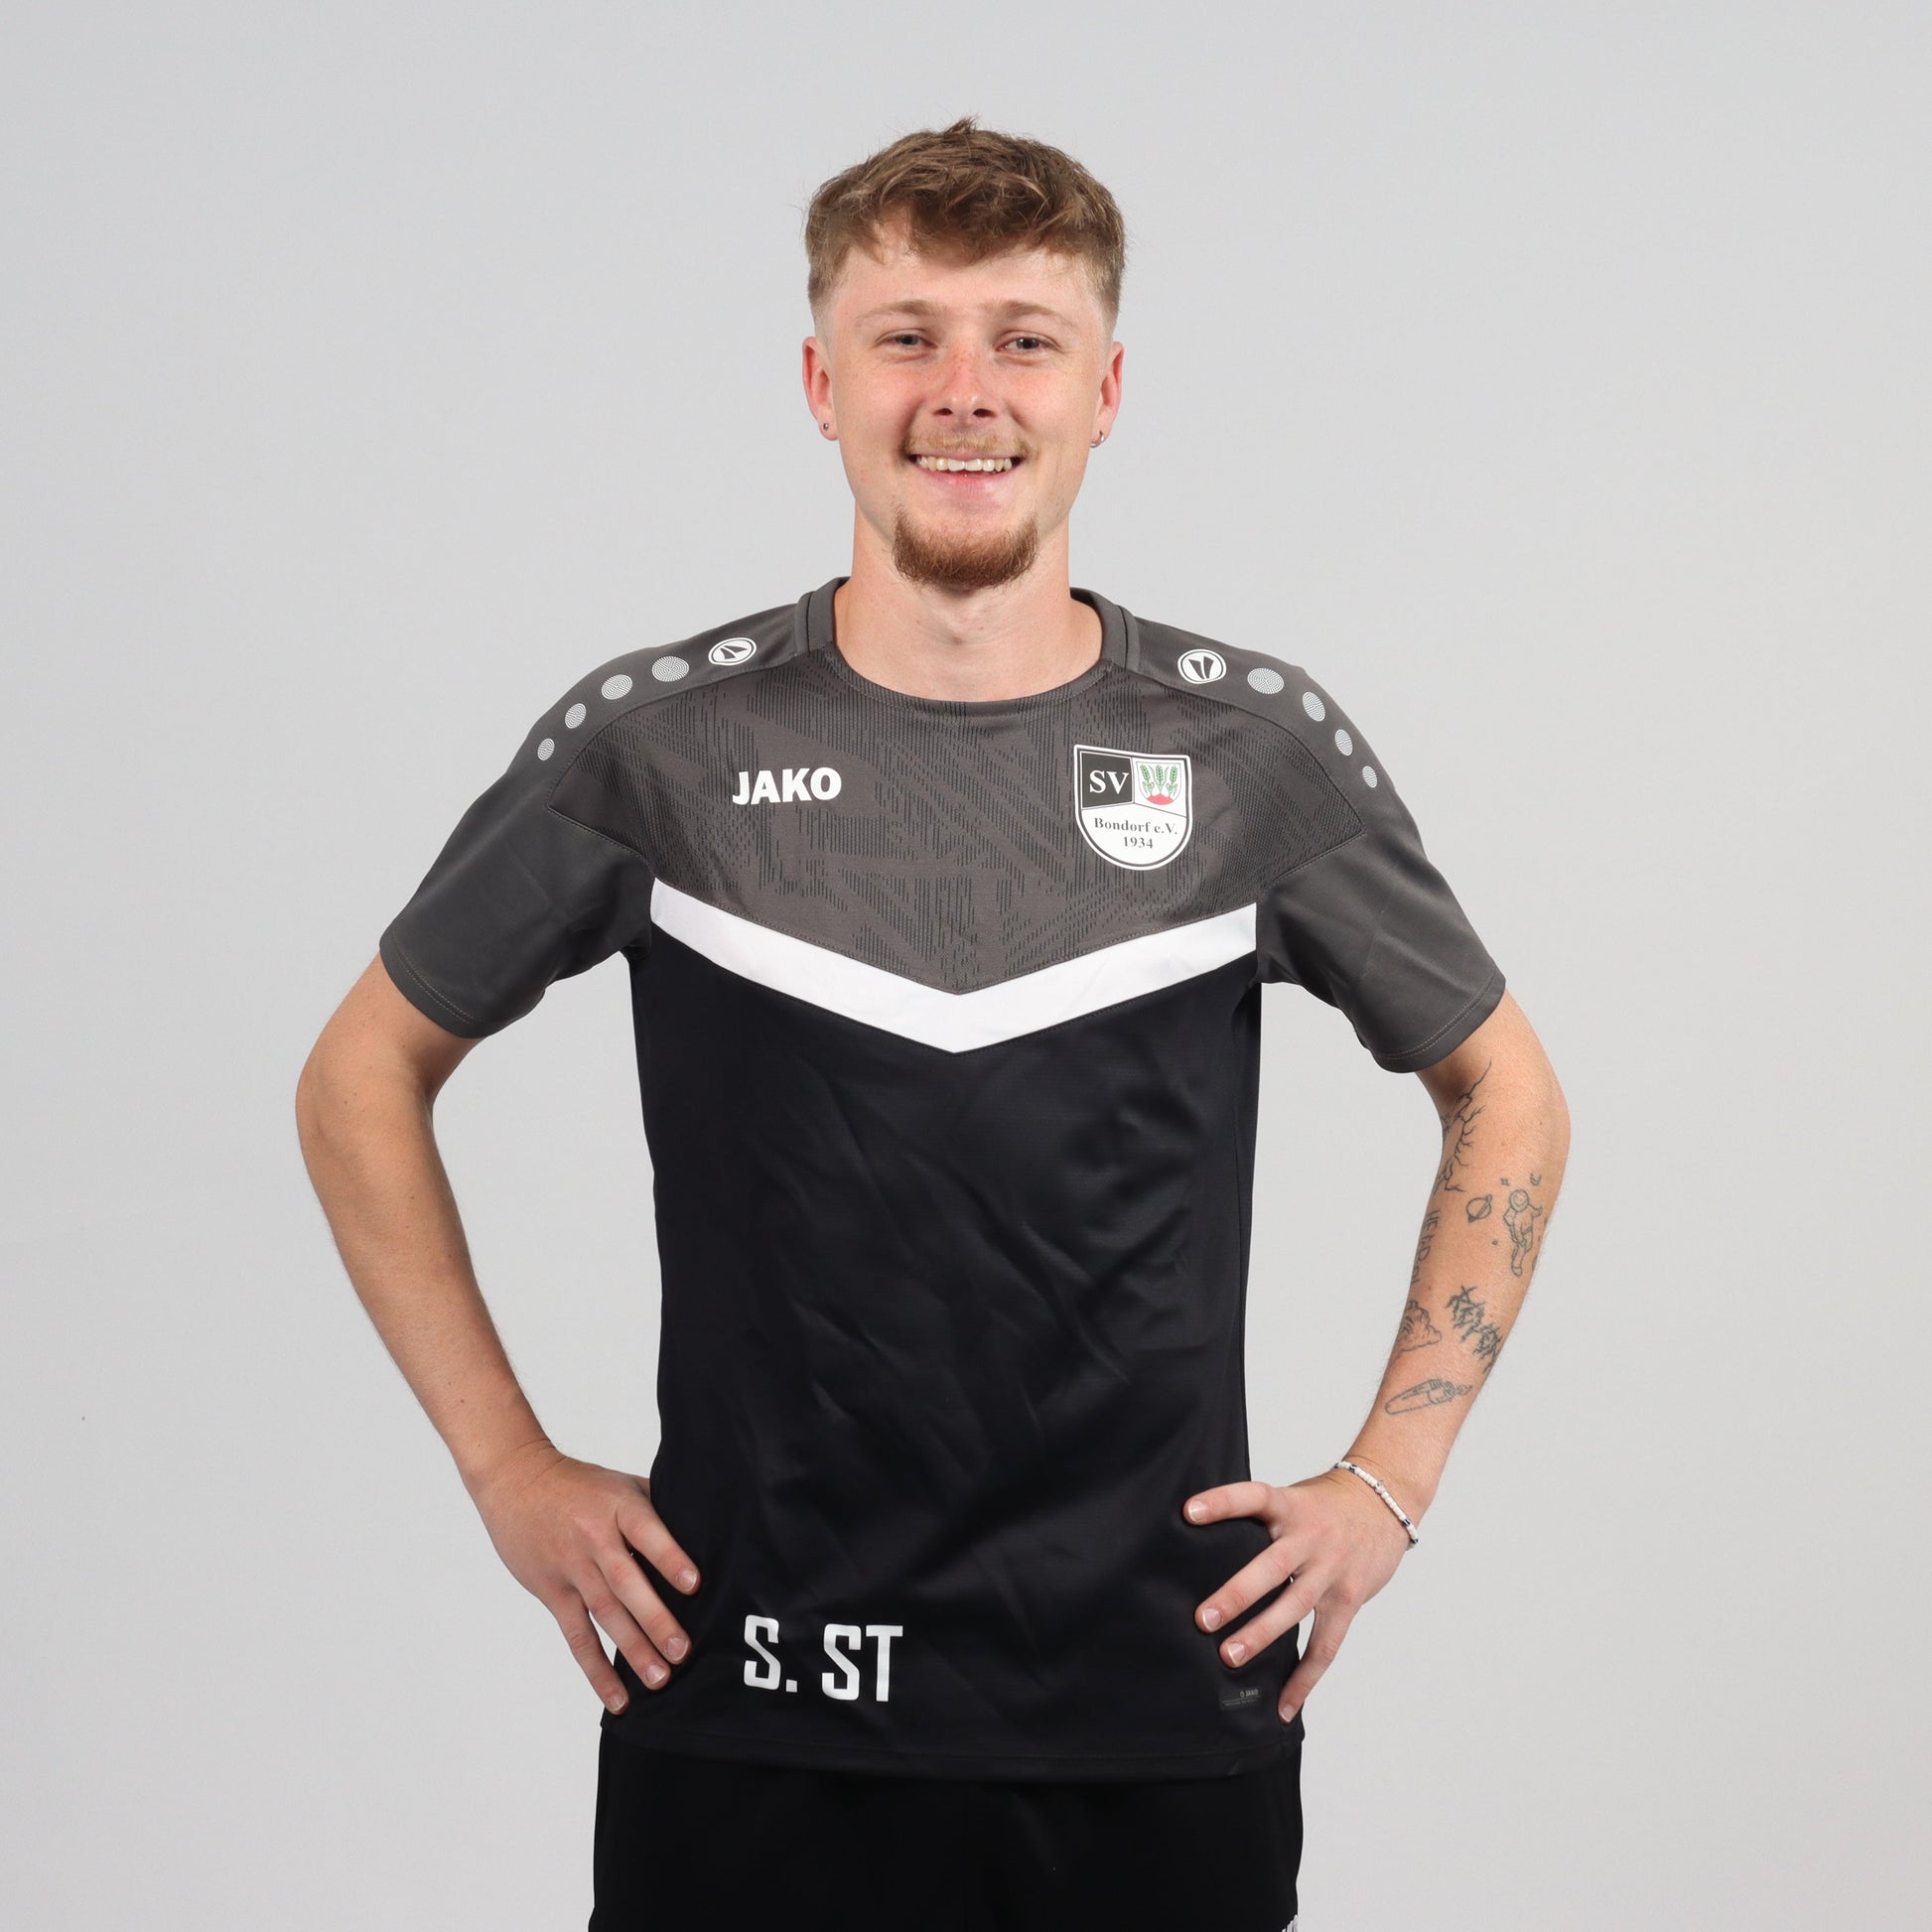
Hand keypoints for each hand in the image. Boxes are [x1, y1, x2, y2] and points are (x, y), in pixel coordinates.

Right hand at [468, 1441, 701, 1713]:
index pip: (647, 1533)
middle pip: (626, 1583)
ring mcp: (572, 1568)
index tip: (694, 1584)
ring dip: (632, 1650)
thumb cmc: (581, 1485)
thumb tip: (706, 1533)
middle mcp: (595, 1539)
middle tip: (682, 1652)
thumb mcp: (623, 1484)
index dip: (670, 1558)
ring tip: (659, 1679)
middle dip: (655, 1619)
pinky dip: (595, 1668)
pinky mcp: (553, 1592)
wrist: (517, 1482)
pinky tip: (616, 1696)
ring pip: (604, 1614)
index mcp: (619, 1507)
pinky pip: (576, 1635)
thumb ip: (657, 1509)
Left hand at [1183, 1465, 1413, 1722]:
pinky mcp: (1348, 1600)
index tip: (1189, 1513)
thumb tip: (1204, 1547)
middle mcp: (1311, 1538)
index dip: (1222, 1502)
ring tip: (1229, 1657)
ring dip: (1262, 1634)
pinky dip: (1304, 1678)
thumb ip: (1260, 1520)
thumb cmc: (1326, 1504)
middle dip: (1238, 1594)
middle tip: (1204, 1618)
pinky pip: (1325, 1645)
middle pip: (1272, 1566)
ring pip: (1295, 1606)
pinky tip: (1283, 1705)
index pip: (1254, 1497)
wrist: (1384, 1503)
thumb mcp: (1294, 1497)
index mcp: (1291, 1506)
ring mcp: (1331, 1571)